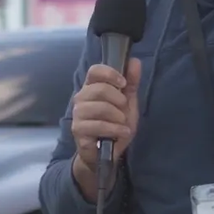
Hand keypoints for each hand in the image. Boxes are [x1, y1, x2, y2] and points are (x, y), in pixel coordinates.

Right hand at [71, 58, 142, 173]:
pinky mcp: (78, 130)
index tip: (123, 84)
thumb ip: (131, 83)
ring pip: (100, 107)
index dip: (110, 74)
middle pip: (99, 89)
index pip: (94, 71)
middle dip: (118, 100)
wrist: (107, 152)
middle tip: (124, 110)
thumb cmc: (115, 124)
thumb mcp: (127, 103)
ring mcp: (78, 114)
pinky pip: (98, 125)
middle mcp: (81, 98)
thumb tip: (135, 61)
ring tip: (122, 124)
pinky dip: (115, 129)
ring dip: (118, 117)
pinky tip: (121, 132)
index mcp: (91, 87)